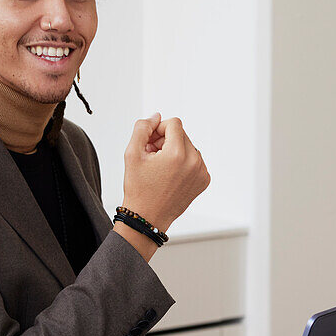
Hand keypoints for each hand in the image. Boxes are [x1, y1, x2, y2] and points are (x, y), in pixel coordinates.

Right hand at [122, 113, 209, 232]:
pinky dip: (183, 162)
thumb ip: (143, 128)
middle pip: (182, 134)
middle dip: (166, 140)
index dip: (158, 129)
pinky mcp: (204, 180)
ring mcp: (202, 172)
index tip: (149, 143)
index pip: (174, 123)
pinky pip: (194, 160)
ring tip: (160, 167)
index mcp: (178, 154)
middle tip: (152, 156)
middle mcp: (194, 162)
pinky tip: (169, 175)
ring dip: (174, 151)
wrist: (148, 218)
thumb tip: (156, 117)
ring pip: (188, 146)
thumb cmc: (139, 189)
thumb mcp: (132, 154)